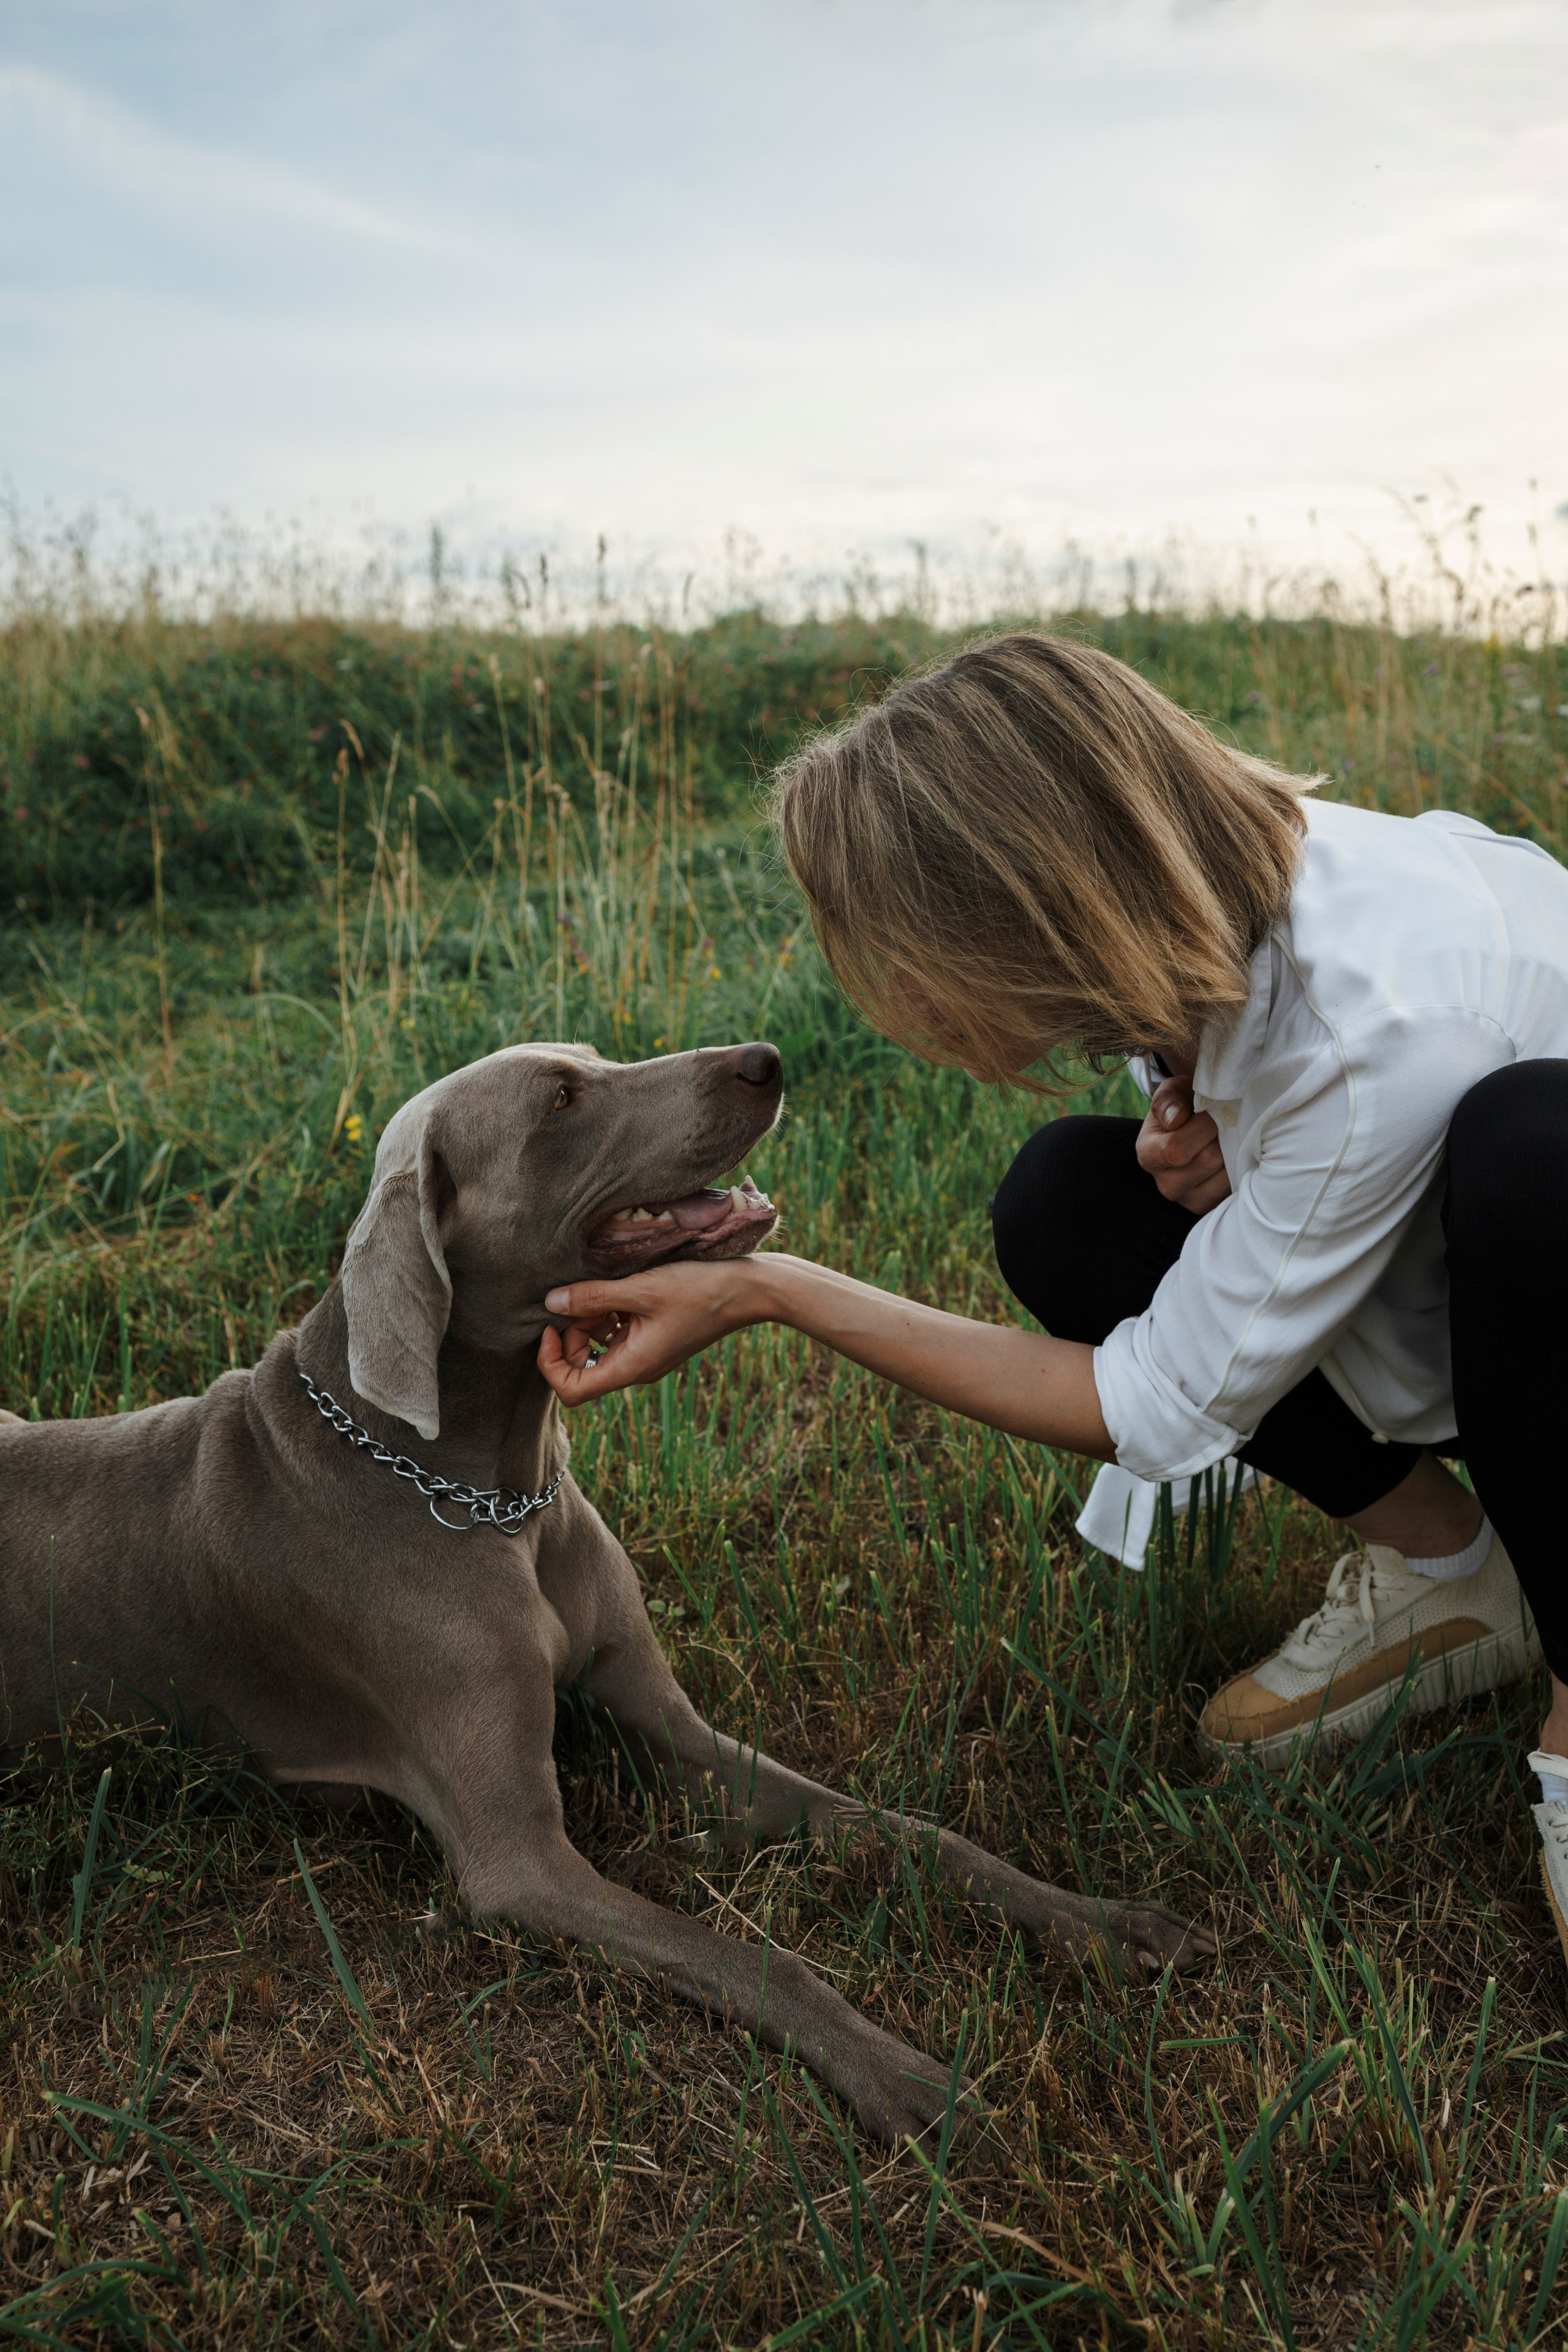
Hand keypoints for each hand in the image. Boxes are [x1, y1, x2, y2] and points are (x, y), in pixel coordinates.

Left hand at [536, 1259, 767, 1404]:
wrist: (747, 1289)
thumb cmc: (698, 1290)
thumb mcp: (640, 1290)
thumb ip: (592, 1297)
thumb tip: (550, 1302)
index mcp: (632, 1367)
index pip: (571, 1390)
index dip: (549, 1362)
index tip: (550, 1327)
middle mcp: (636, 1368)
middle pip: (580, 1367)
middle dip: (571, 1333)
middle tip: (583, 1298)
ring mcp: (646, 1354)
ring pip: (598, 1346)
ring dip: (592, 1318)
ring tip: (609, 1288)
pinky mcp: (654, 1337)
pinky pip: (618, 1333)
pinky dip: (612, 1312)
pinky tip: (625, 1287)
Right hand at [1135, 1074, 1231, 1214]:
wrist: (1193, 1126)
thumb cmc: (1183, 1106)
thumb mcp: (1173, 1092)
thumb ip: (1169, 1100)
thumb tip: (1176, 1118)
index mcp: (1149, 1154)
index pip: (1177, 1149)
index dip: (1202, 1127)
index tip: (1211, 1110)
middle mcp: (1166, 1184)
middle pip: (1208, 1160)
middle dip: (1223, 1135)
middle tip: (1225, 1121)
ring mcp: (1189, 1199)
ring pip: (1226, 1174)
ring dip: (1235, 1149)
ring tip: (1229, 1136)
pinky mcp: (1211, 1205)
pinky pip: (1236, 1187)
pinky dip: (1241, 1166)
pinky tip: (1235, 1152)